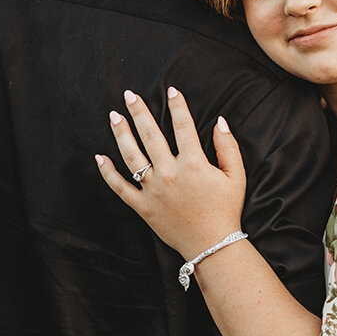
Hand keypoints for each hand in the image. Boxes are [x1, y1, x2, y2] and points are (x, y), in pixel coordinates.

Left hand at [96, 87, 245, 260]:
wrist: (213, 245)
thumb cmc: (226, 210)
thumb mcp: (236, 176)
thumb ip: (228, 147)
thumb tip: (220, 121)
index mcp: (193, 163)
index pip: (183, 126)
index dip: (177, 105)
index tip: (171, 90)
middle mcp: (169, 173)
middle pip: (150, 134)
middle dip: (138, 111)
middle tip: (129, 95)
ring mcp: (153, 190)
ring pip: (131, 156)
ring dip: (121, 134)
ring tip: (114, 116)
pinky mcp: (142, 207)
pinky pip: (120, 188)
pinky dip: (108, 173)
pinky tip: (100, 157)